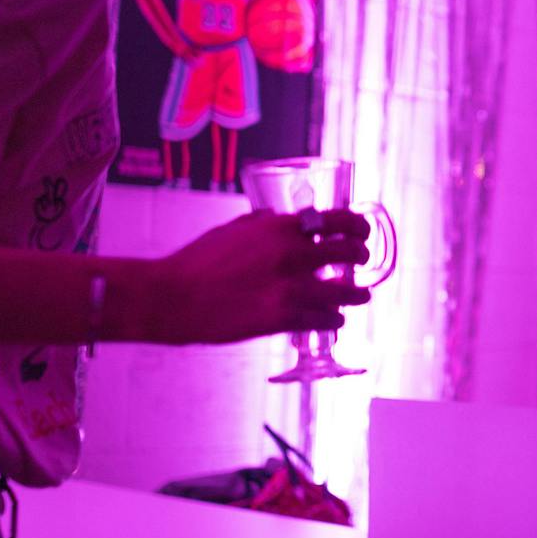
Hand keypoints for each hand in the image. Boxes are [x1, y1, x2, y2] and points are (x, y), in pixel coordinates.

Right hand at [146, 209, 371, 343]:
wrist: (174, 298)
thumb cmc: (197, 262)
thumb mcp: (232, 230)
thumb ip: (260, 223)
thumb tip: (275, 217)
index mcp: (280, 227)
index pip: (338, 220)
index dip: (358, 225)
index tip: (362, 231)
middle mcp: (292, 255)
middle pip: (350, 253)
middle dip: (361, 256)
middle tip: (362, 261)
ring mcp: (291, 289)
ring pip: (346, 292)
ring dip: (357, 293)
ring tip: (360, 294)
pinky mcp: (283, 319)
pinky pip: (325, 320)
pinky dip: (334, 319)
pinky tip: (335, 319)